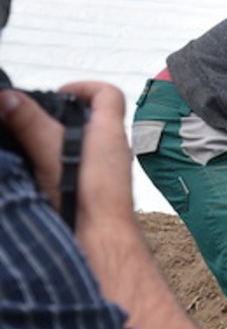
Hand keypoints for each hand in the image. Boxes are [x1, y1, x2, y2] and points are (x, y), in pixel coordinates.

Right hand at [0, 83, 129, 227]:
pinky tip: (35, 173)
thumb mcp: (51, 152)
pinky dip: (58, 165)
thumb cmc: (88, 196)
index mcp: (110, 133)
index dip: (85, 86)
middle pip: (91, 119)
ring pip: (82, 146)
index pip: (108, 94)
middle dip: (61, 117)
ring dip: (56, 143)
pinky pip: (78, 169)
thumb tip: (7, 97)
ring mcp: (106, 172)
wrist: (101, 242)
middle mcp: (113, 150)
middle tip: (33, 121)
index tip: (59, 93)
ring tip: (28, 146)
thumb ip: (29, 124)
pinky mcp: (95, 192)